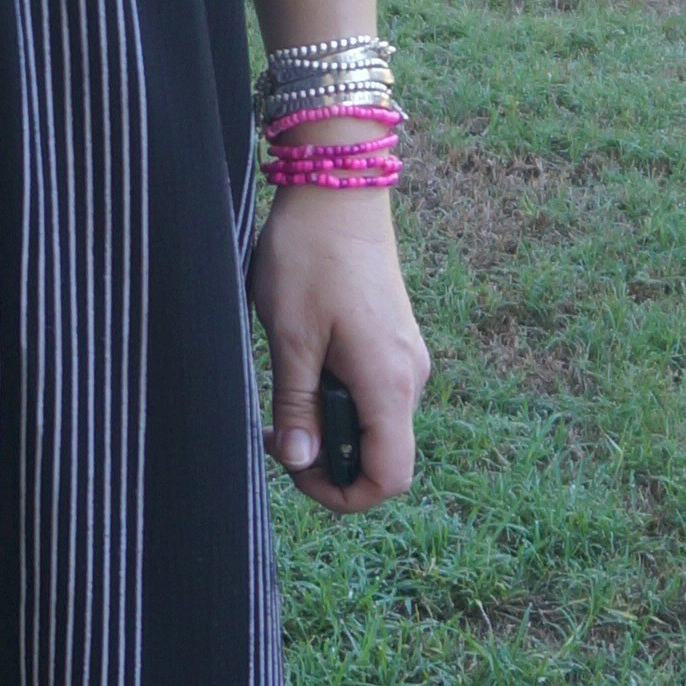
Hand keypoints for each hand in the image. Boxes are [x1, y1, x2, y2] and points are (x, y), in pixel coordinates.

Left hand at [249, 184, 429, 515]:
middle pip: (383, 455)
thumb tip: (299, 460)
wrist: (338, 189)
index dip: (344, 495)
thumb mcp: (289, 335)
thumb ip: (296, 404)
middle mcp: (410, 377)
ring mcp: (406, 356)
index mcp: (388, 383)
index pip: (391, 477)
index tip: (295, 470)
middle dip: (330, 461)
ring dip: (332, 427)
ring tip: (283, 398)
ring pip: (376, 424)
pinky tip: (304, 368)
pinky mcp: (393, 339)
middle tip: (275, 433)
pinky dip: (340, 399)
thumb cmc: (310, 256)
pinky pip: (374, 393)